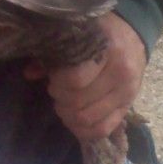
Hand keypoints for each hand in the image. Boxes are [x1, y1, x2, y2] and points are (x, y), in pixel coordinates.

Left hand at [24, 14, 146, 141]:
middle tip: (57, 91)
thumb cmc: (99, 32)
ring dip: (70, 116)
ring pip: (89, 119)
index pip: (75, 80)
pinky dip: (84, 131)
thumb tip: (29, 73)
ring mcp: (127, 92)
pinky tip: (74, 121)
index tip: (53, 78)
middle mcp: (121, 72)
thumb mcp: (77, 34)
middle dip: (61, 100)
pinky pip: (104, 129)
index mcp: (106, 50)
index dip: (58, 84)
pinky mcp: (128, 106)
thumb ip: (53, 53)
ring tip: (65, 104)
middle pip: (79, 103)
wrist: (133, 33)